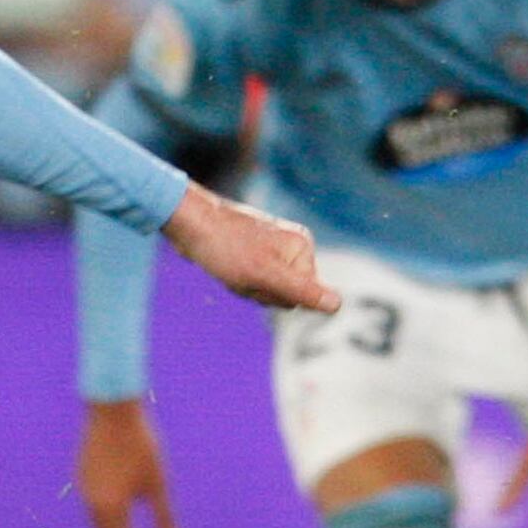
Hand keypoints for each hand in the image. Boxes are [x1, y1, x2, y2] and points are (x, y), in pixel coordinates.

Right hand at [77, 398, 178, 527]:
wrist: (112, 411)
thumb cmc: (141, 446)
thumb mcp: (158, 482)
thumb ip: (164, 516)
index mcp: (110, 509)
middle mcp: (92, 504)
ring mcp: (84, 490)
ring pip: (98, 526)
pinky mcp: (82, 476)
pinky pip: (92, 510)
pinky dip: (106, 521)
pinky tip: (119, 517)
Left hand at [162, 184, 336, 313]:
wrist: (189, 223)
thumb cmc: (226, 248)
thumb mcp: (266, 275)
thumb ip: (303, 291)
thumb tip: (338, 305)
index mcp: (302, 247)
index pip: (303, 296)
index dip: (275, 294)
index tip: (257, 276)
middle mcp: (292, 245)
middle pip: (286, 293)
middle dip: (260, 291)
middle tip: (241, 273)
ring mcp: (273, 248)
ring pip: (267, 289)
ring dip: (246, 287)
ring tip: (231, 268)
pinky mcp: (255, 252)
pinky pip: (253, 281)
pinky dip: (238, 281)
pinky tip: (226, 267)